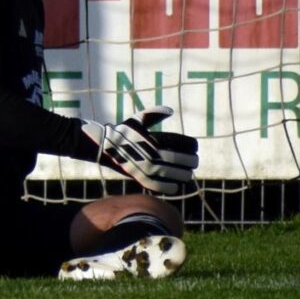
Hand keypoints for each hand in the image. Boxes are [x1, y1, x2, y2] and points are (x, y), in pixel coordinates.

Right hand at [80, 105, 199, 194]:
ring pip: (177, 177)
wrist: (105, 147)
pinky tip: (175, 186)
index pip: (184, 148)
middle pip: (184, 163)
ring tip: (186, 175)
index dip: (193, 149)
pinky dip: (172, 188)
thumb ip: (153, 114)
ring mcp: (148, 170)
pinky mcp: (142, 181)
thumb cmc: (123, 133)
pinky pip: (163, 188)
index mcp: (156, 142)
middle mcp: (154, 157)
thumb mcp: (137, 121)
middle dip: (191, 163)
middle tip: (193, 163)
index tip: (194, 150)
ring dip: (184, 176)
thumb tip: (170, 110)